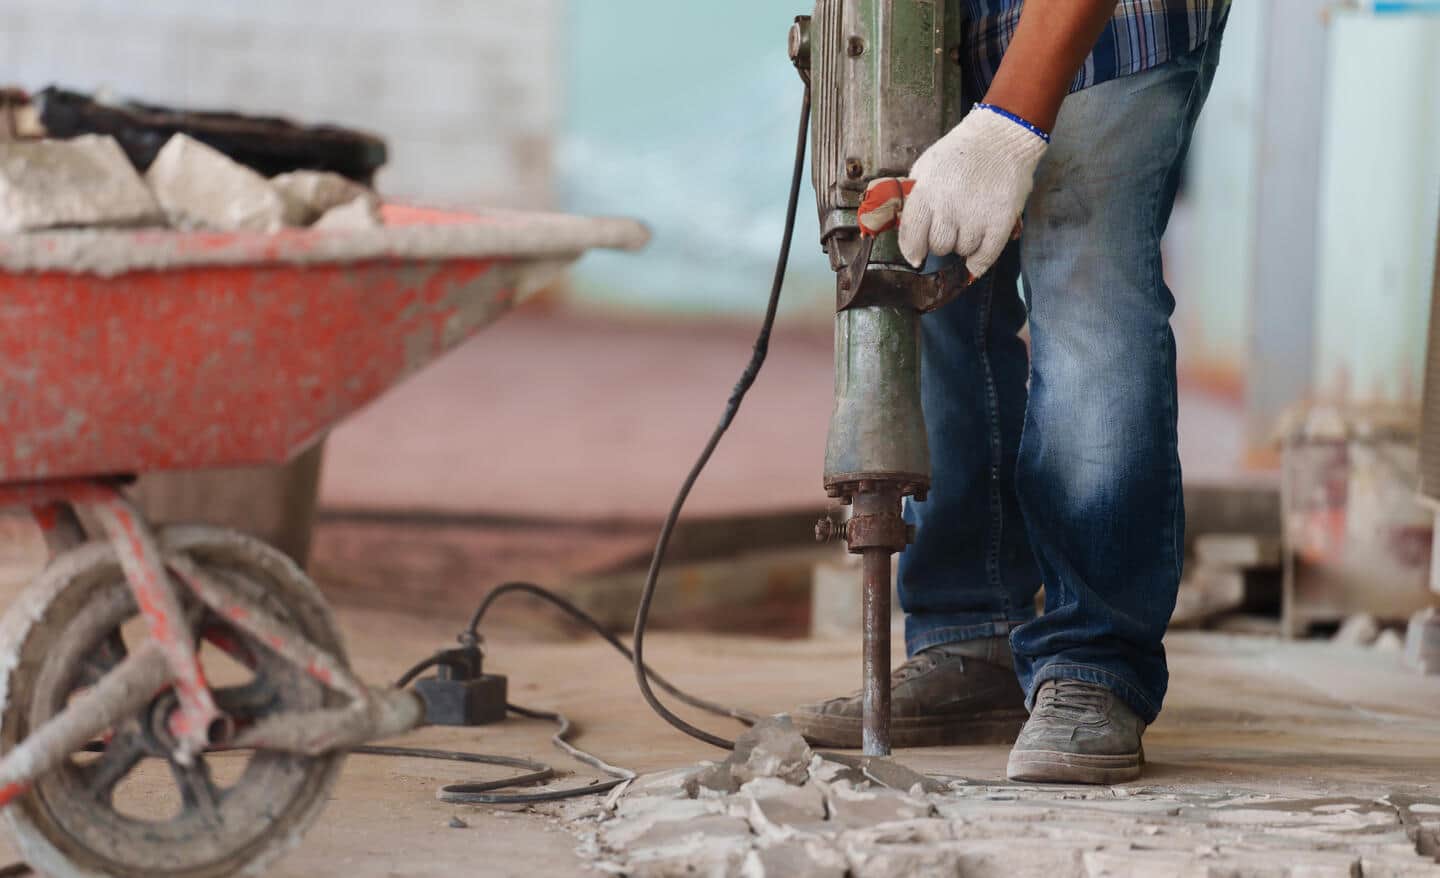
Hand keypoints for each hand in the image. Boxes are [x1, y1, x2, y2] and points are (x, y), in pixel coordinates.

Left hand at [897, 105, 1048, 278]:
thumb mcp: (926, 168)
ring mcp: (975, 217)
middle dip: (942, 242)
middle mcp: (948, 208)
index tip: (916, 255)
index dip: (912, 250)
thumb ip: (915, 197)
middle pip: (938, 247)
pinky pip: (985, 257)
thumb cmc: (961, 152)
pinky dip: (979, 261)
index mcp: (925, 193)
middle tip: (951, 227)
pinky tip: (976, 257)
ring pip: (962, 251)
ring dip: (964, 244)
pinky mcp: (1000, 222)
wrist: (1001, 136)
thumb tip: (906, 226)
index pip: (911, 237)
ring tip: (970, 223)